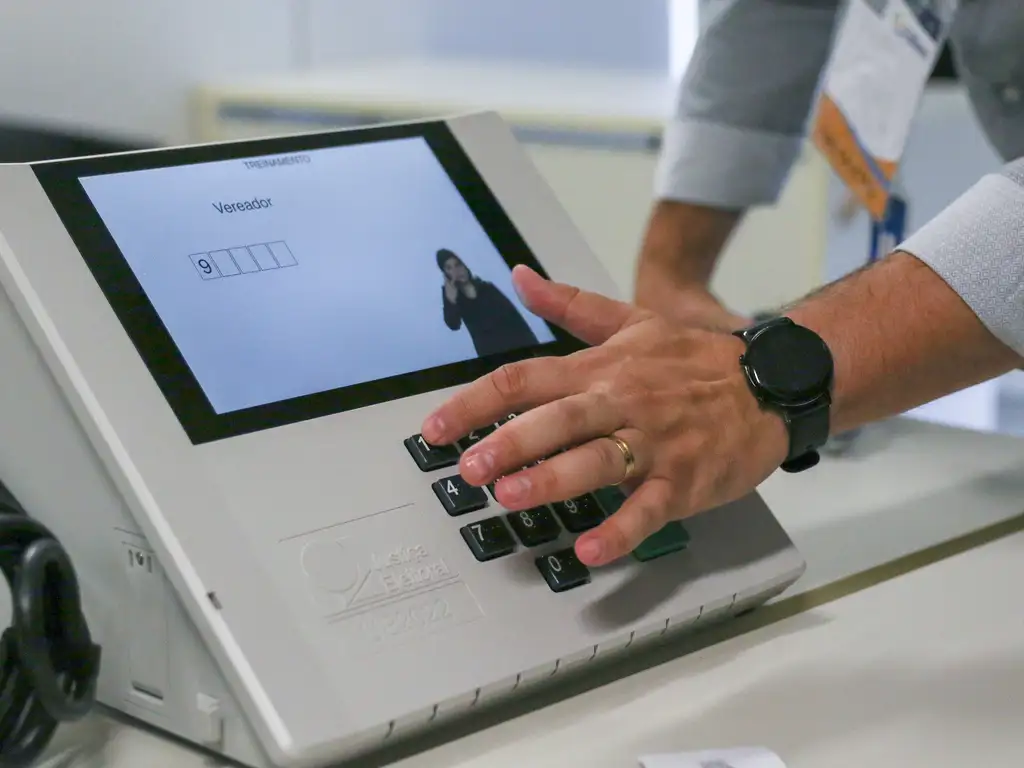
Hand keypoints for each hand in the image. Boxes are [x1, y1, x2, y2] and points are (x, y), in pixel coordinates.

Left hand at [421, 266, 788, 566]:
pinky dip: (621, 531)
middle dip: (508, 443)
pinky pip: (649, 508)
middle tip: (468, 469)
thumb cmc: (694, 360)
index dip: (474, 403)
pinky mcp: (684, 480)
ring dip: (553, 480)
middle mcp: (621, 401)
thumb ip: (570, 303)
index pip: (525, 379)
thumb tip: (521, 277)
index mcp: (601, 368)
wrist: (770, 384)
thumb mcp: (632, 320)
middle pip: (556, 418)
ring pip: (598, 460)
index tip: (436, 429)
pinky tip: (589, 551)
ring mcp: (654, 442)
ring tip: (511, 498)